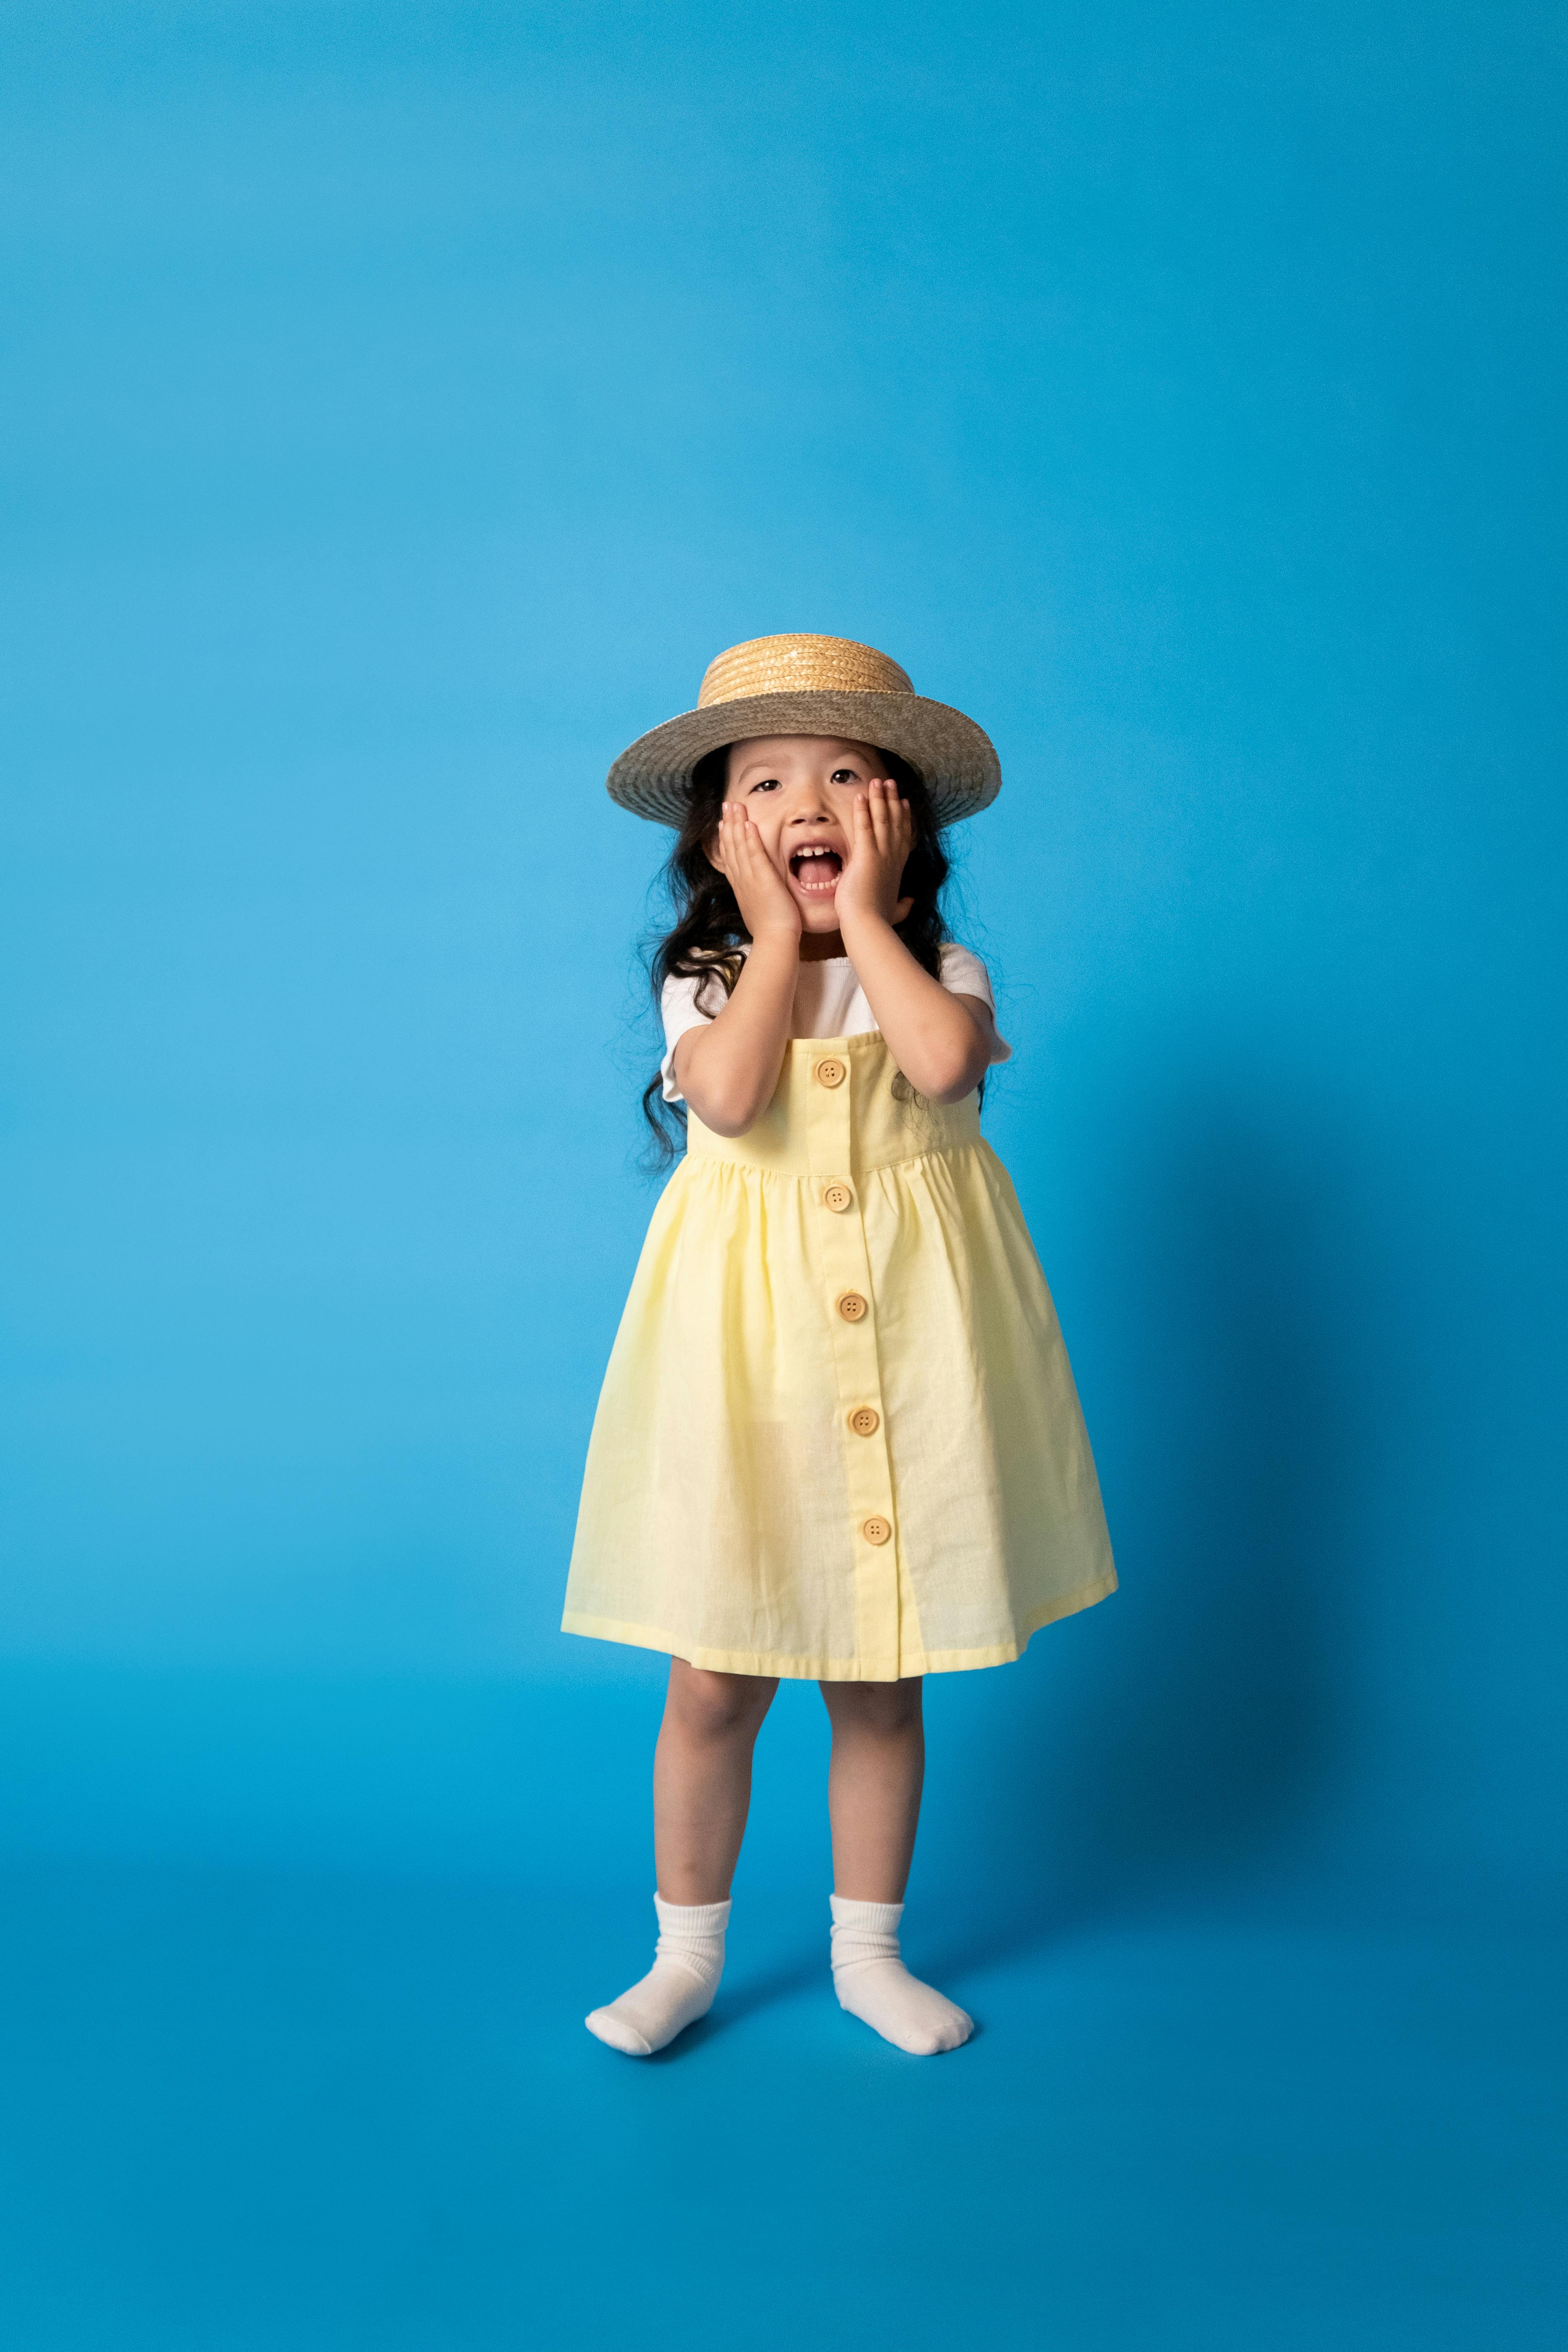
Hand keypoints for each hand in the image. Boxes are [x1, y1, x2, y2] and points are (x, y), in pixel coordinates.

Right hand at [710, 800, 801, 940]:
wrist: (773, 939)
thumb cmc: (770, 930)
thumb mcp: (757, 910)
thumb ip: (754, 897)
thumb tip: (752, 896)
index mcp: (740, 887)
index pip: (730, 858)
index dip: (726, 839)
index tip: (723, 825)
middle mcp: (741, 880)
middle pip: (731, 847)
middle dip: (728, 825)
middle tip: (726, 806)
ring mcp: (750, 878)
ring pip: (740, 846)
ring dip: (736, 824)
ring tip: (734, 806)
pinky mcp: (762, 878)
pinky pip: (754, 854)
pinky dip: (750, 838)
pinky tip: (747, 823)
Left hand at [834, 778, 914, 930]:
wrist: (868, 924)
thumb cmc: (878, 919)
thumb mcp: (895, 911)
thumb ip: (903, 906)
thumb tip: (910, 903)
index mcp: (897, 868)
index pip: (903, 837)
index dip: (904, 819)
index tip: (904, 804)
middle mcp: (892, 858)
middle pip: (895, 822)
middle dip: (893, 801)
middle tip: (891, 783)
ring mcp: (881, 855)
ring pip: (882, 820)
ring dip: (880, 798)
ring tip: (877, 780)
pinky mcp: (866, 855)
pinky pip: (864, 827)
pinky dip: (863, 810)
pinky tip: (861, 796)